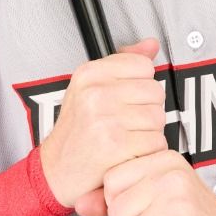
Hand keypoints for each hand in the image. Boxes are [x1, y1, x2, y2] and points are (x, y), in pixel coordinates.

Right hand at [37, 38, 167, 215]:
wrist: (57, 171)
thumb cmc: (76, 131)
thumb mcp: (90, 88)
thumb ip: (123, 63)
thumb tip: (151, 44)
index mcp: (88, 74)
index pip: (143, 65)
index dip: (140, 85)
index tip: (124, 99)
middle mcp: (95, 93)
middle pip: (155, 91)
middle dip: (147, 110)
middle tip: (124, 123)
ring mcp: (105, 118)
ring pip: (159, 118)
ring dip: (149, 133)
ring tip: (125, 138)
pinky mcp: (117, 145)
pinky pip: (156, 143)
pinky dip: (148, 153)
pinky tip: (128, 153)